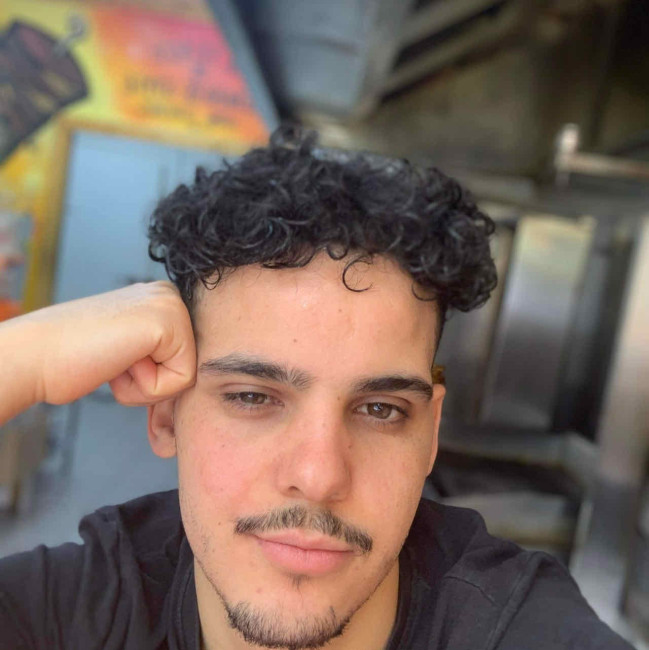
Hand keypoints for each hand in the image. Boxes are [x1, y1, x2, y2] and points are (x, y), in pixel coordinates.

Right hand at [13, 282, 195, 407]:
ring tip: (113, 359)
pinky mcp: (167, 321)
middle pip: (190, 368)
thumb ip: (159, 354)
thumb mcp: (129, 348)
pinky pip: (180, 382)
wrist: (34, 356)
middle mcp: (170, 295)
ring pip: (187, 377)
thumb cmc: (73, 358)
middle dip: (152, 382)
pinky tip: (117, 363)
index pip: (185, 361)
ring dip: (147, 386)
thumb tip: (189, 376)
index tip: (116, 358)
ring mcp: (171, 304)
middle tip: (113, 360)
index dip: (151, 377)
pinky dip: (146, 388)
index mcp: (162, 299)